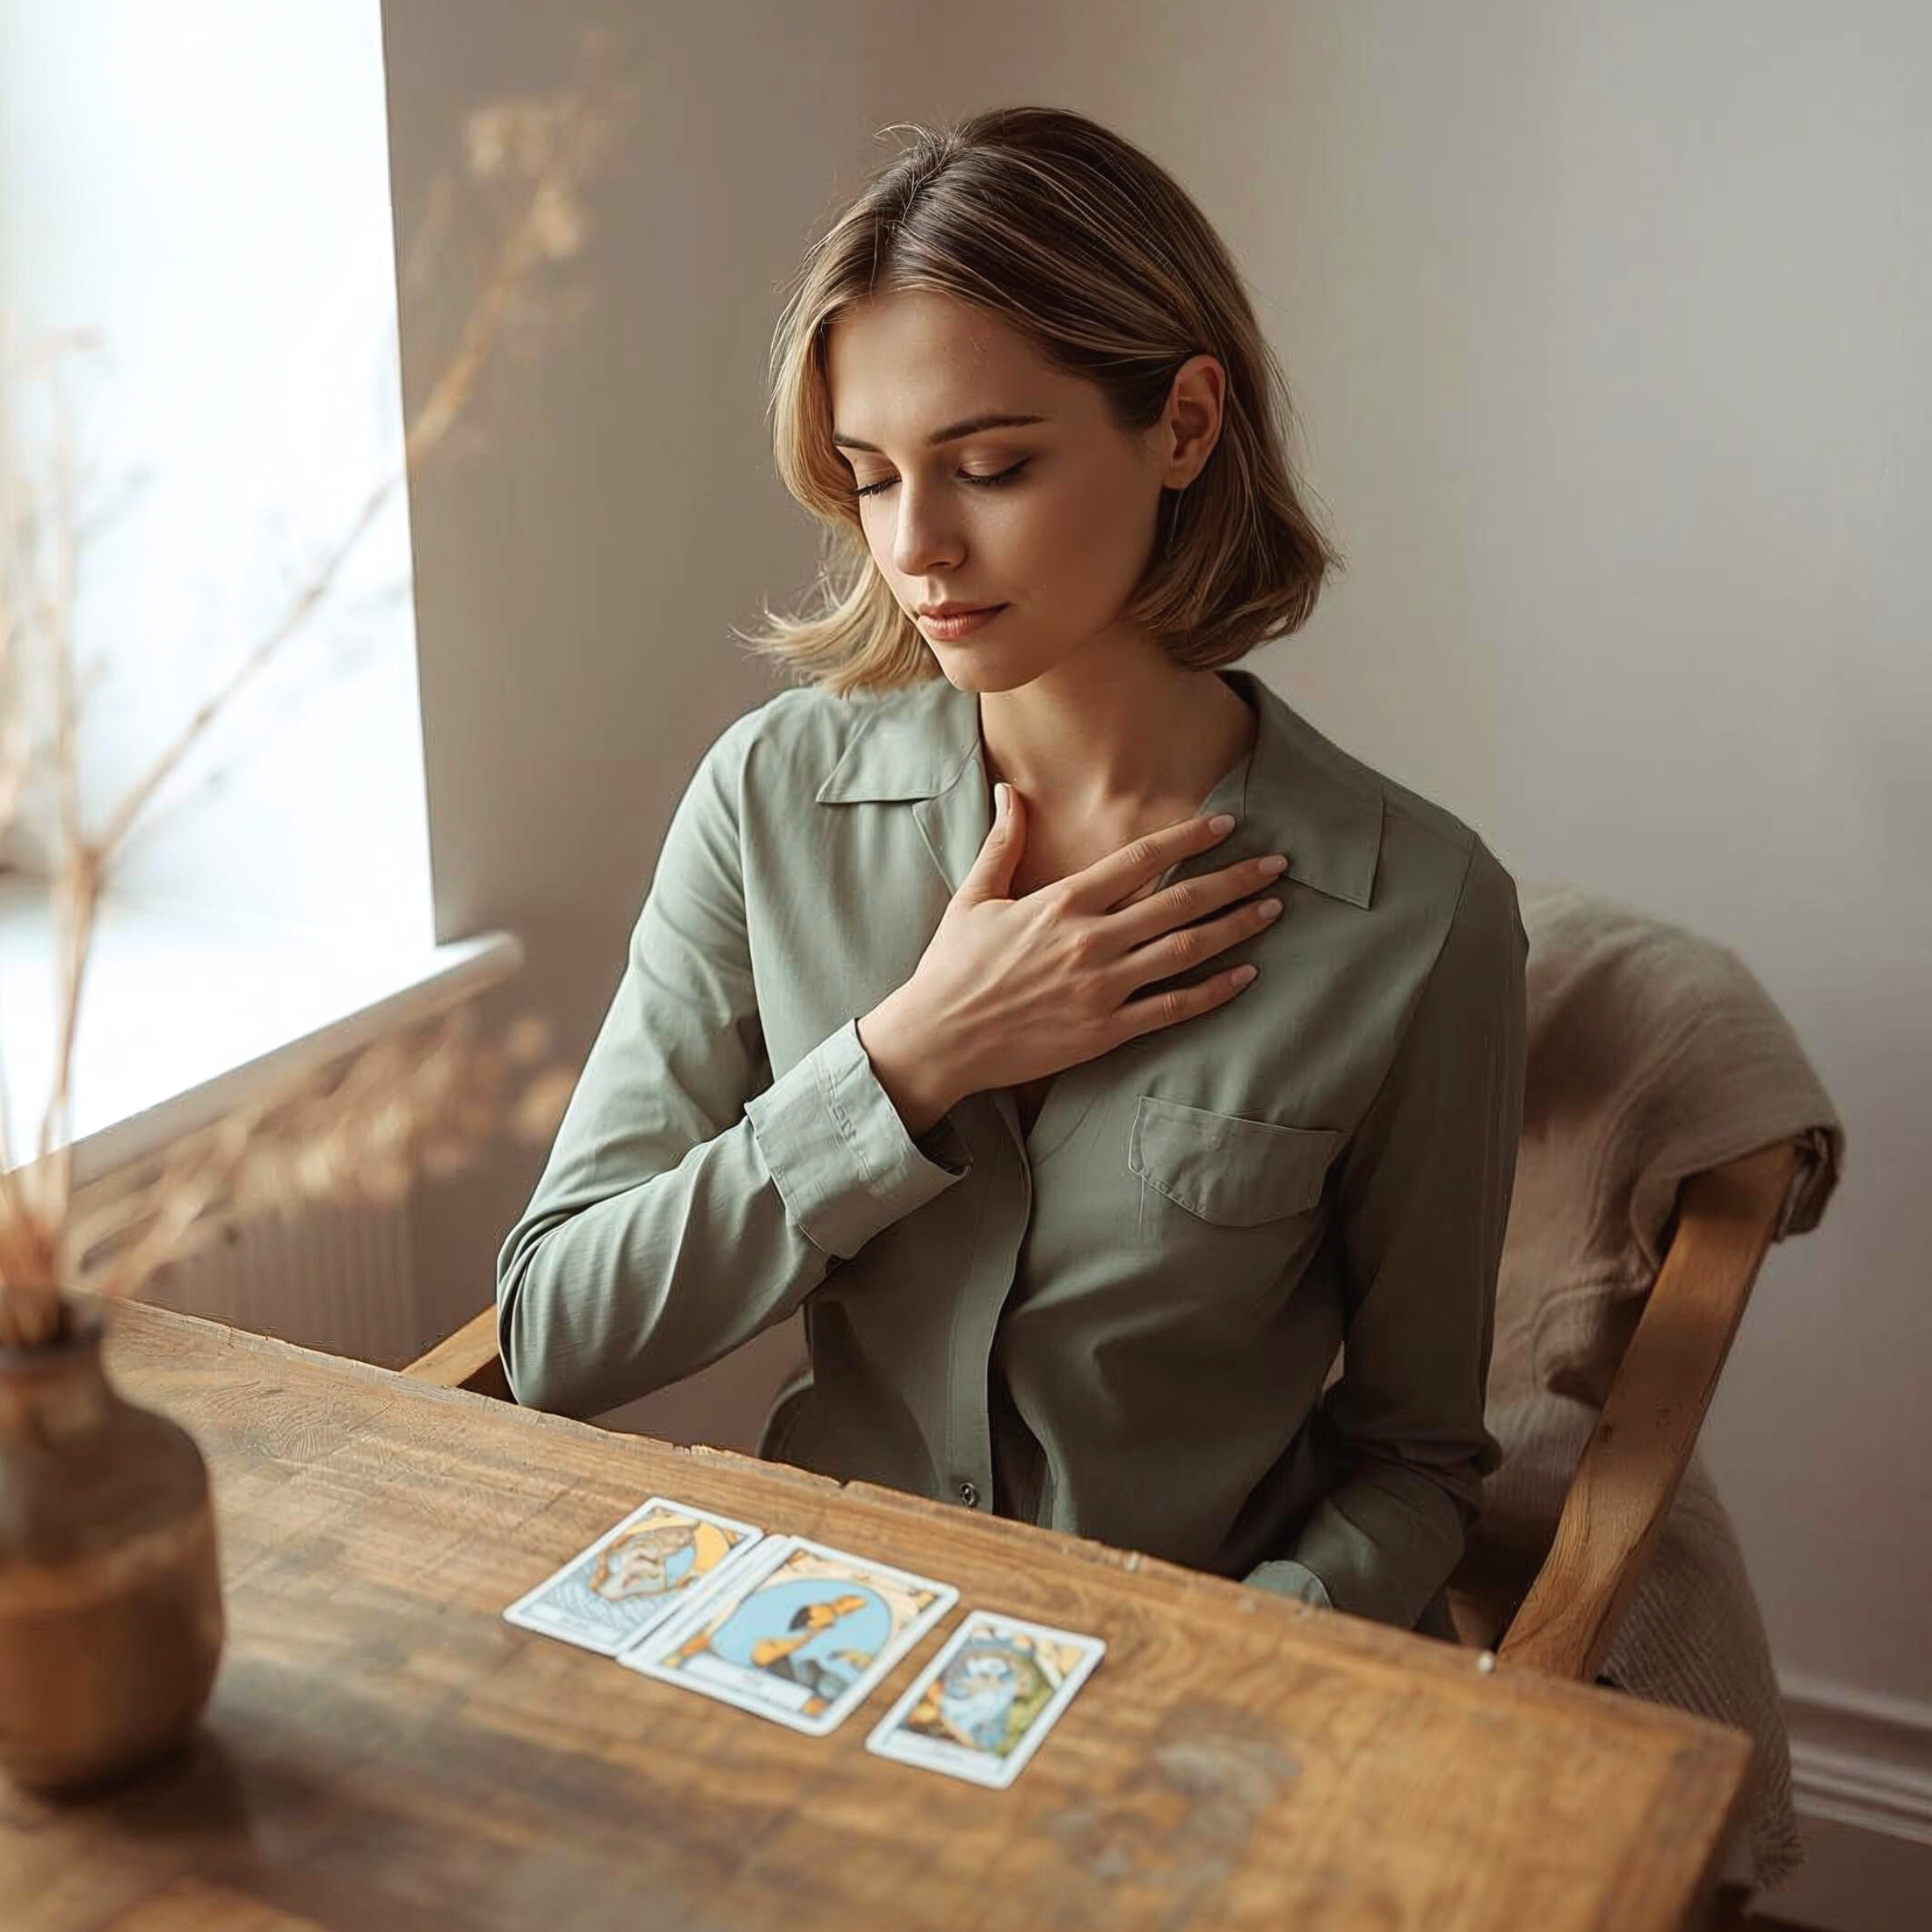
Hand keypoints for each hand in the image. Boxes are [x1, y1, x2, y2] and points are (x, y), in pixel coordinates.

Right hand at [860, 783, 1286, 1129]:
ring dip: (1236, 928)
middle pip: (1179, 902)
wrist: (938, 1040)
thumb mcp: (974, 897)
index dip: (1189, 839)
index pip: (1140, 859)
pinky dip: (1214, 991)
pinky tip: (1245, 975)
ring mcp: (1101, 987)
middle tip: (1276, 865)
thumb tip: (1007, 791)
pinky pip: (1173, 1007)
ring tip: (1272, 910)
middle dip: (1234, 880)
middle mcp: (1089, 940)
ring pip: (1186, 951)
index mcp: (1061, 902)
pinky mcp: (1105, 1030)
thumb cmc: (953, 968)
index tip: (1227, 824)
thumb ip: (1002, 843)